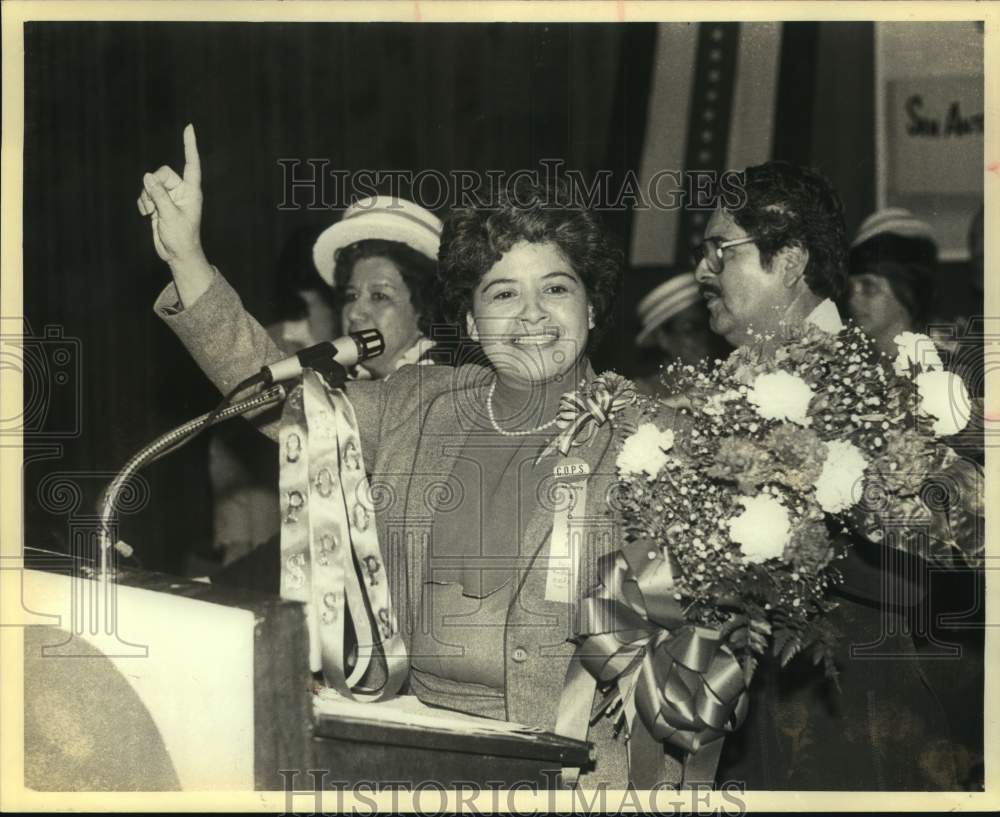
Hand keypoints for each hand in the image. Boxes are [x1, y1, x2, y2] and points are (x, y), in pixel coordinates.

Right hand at [137, 124, 203, 264]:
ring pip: (151, 184)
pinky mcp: (159, 204)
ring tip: (151, 212)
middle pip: (162, 173)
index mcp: (191, 191)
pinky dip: (143, 202)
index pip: (191, 164)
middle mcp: (181, 191)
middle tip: (153, 204)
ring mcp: (169, 197)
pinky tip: (146, 214)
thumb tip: (147, 176)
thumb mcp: (170, 215)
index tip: (189, 128)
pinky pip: (146, 194)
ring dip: (146, 196)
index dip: (190, 146)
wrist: (177, 254)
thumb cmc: (181, 237)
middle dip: (153, 186)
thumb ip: (159, 195)